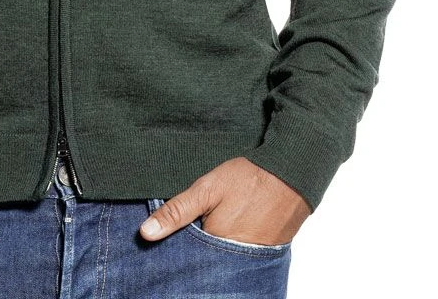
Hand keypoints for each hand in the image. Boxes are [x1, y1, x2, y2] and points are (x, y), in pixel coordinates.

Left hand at [139, 157, 311, 246]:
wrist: (292, 174)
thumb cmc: (249, 178)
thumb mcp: (207, 188)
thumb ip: (177, 211)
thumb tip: (145, 233)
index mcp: (217, 245)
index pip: (187, 258)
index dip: (176, 247)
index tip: (170, 236)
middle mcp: (235, 260)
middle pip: (205, 263)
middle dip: (195, 252)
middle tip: (199, 224)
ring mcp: (253, 260)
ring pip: (223, 262)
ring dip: (214, 250)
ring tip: (214, 226)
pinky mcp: (266, 256)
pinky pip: (241, 259)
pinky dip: (232, 249)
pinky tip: (229, 231)